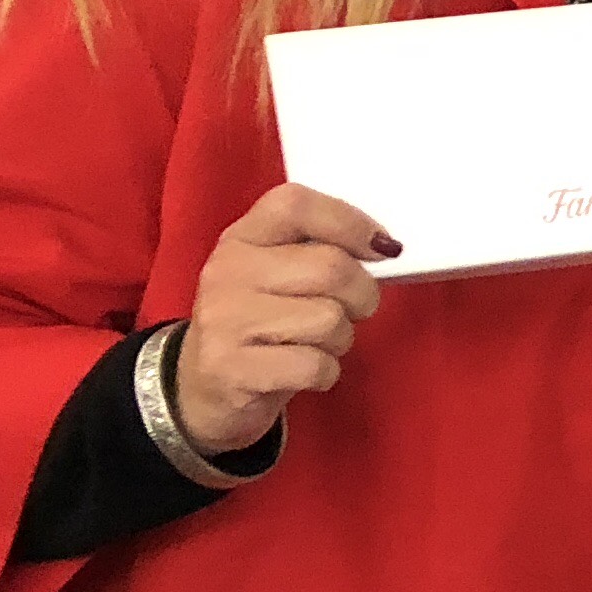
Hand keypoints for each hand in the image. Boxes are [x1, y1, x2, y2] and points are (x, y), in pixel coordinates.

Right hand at [177, 183, 393, 453]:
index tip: (380, 248)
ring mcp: (225, 319)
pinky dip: (325, 373)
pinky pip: (316, 365)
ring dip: (341, 339)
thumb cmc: (262, 324)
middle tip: (353, 309)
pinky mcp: (232, 368)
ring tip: (315, 343)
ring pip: (330, 319)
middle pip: (331, 268)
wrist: (205, 387)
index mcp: (243, 238)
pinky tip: (302, 370)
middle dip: (363, 295)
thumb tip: (386, 247)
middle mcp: (227, 271)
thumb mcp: (278, 274)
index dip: (350, 222)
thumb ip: (321, 250)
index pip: (295, 204)